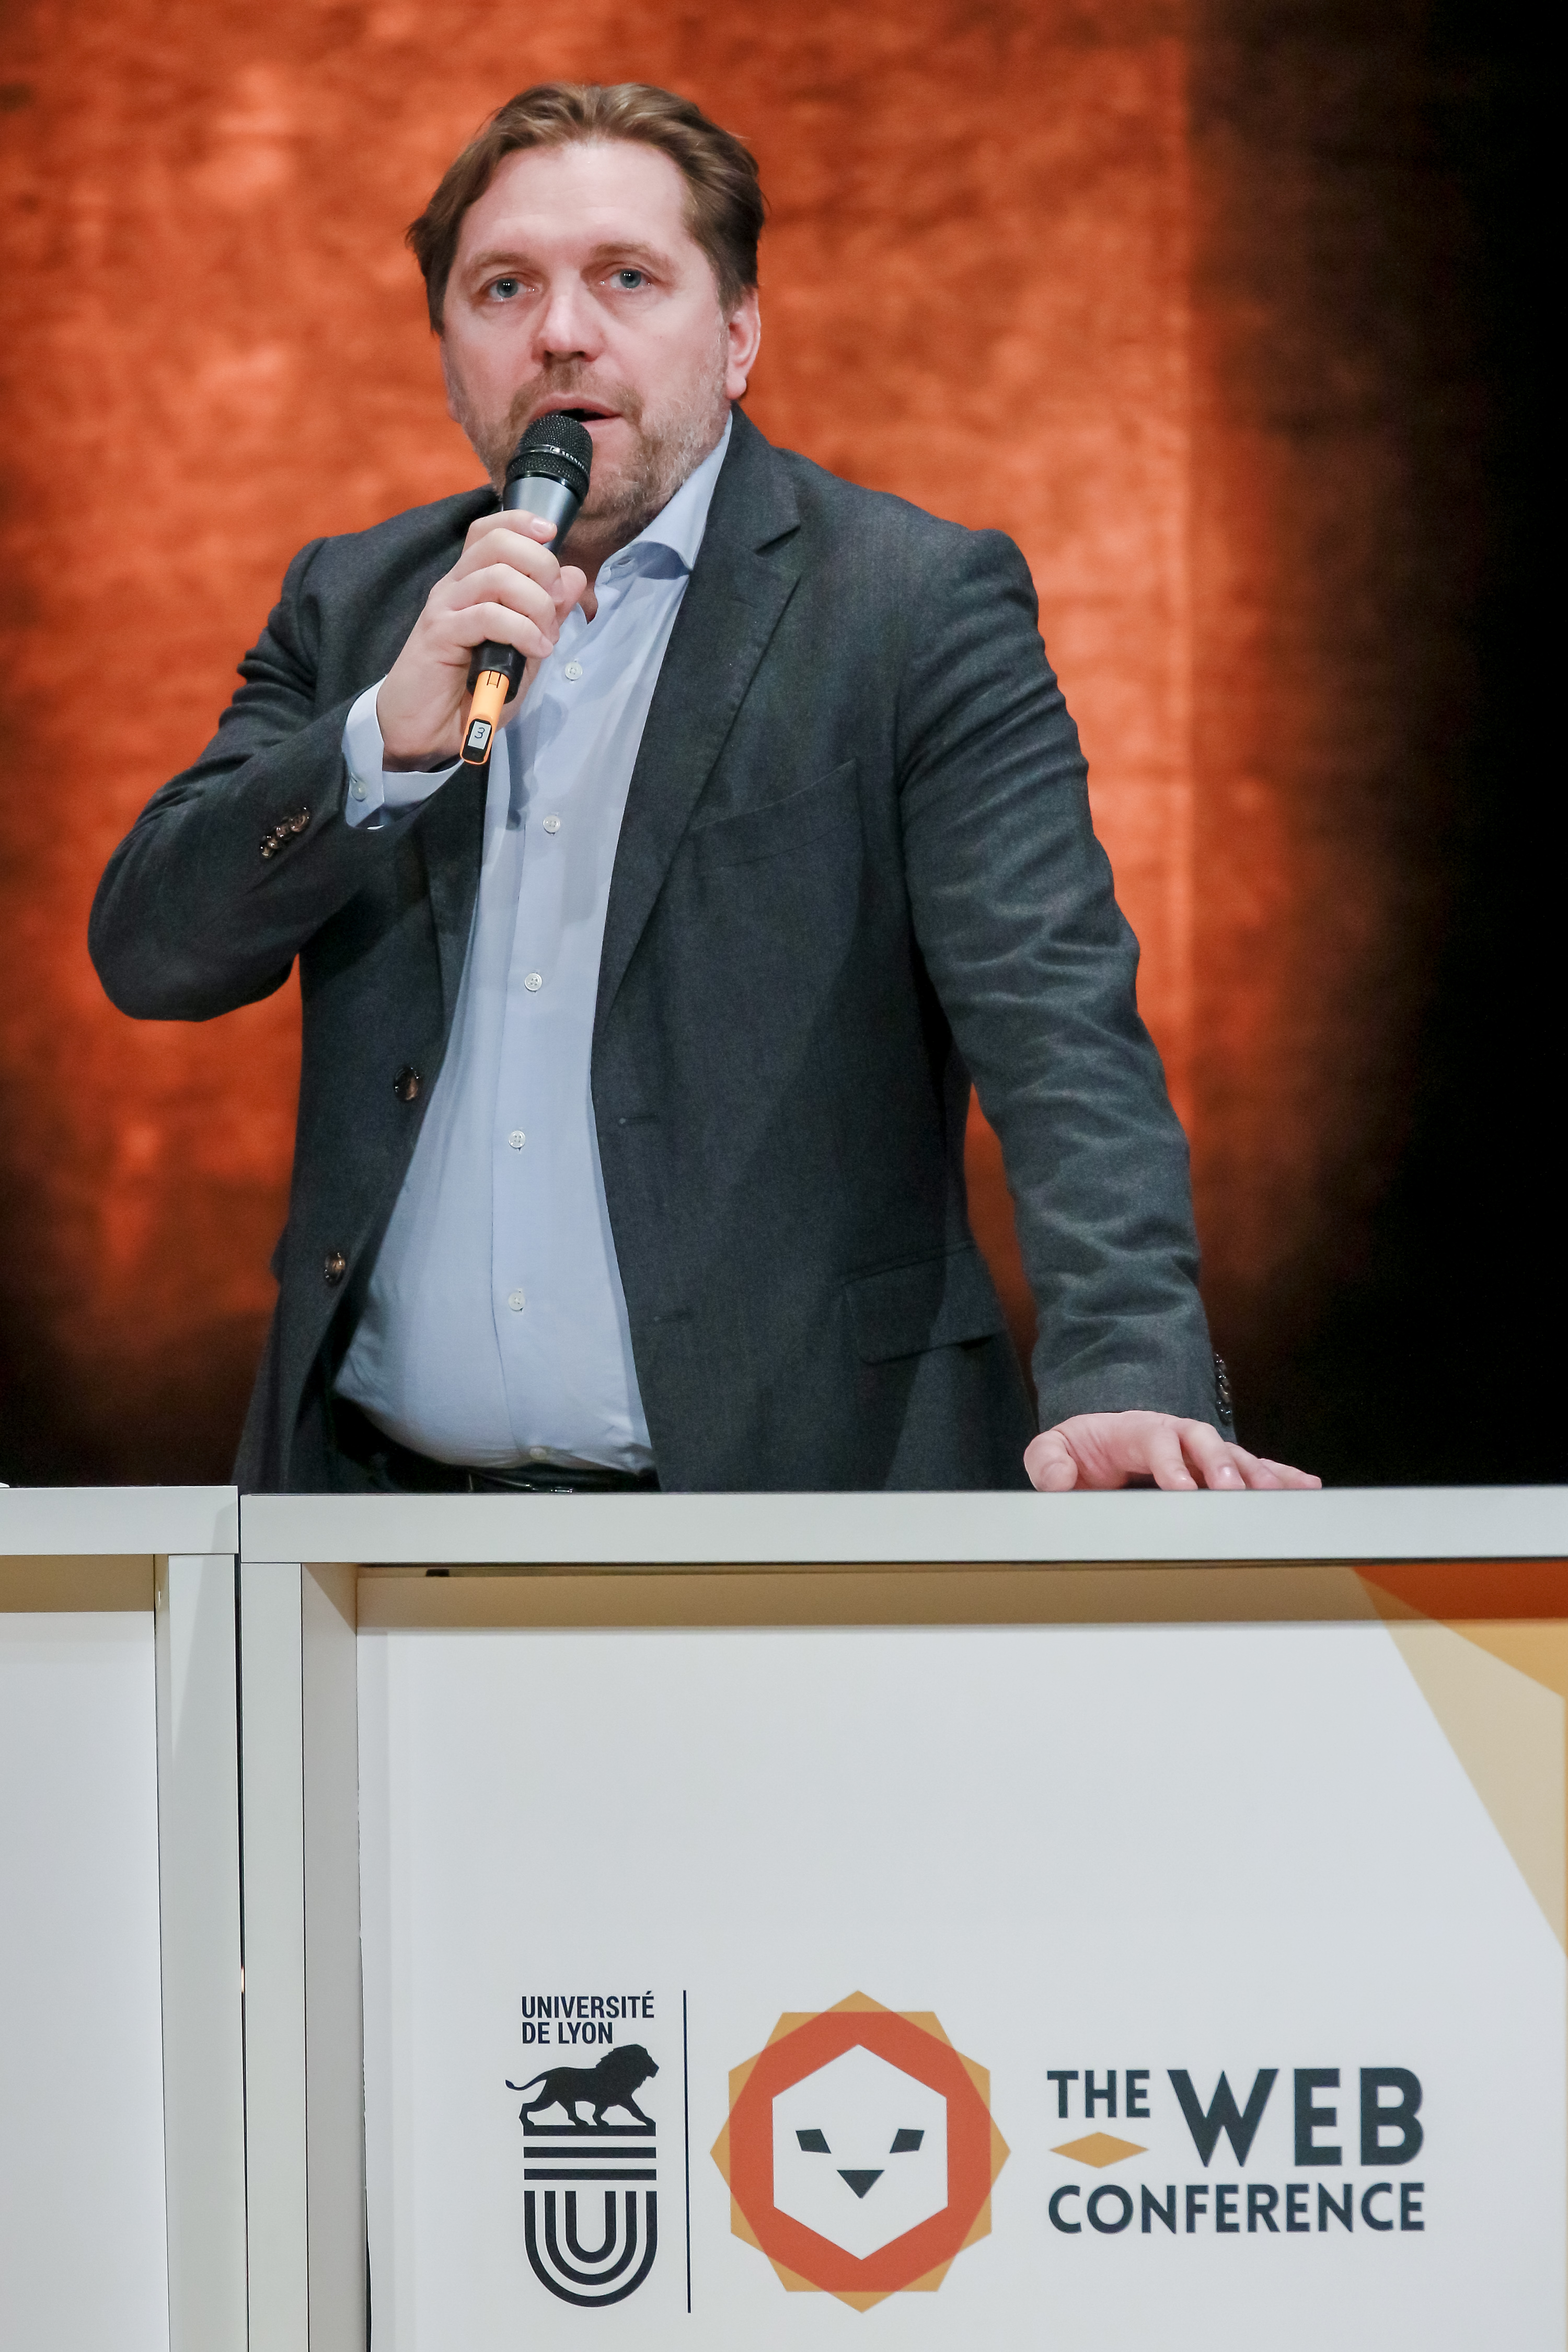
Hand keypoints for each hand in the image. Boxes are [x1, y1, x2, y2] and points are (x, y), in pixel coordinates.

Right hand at [375, 511, 592, 765]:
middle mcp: (455, 586)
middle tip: (554, 603)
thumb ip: (547, 615)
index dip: (521, 523)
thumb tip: (573, 577)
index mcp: (471, 583)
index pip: (490, 531)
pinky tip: (533, 651)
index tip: (552, 534)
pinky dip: (521, 631)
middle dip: (541, 565)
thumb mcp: (523, 651)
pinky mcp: (439, 634)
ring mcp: (445, 608)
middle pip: (499, 543)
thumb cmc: (471, 691)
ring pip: (498, 577)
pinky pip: (488, 616)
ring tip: (544, 639)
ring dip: (535, 606)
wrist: (427, 730)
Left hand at [1024, 1411, 1320, 1491]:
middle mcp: (1174, 1434)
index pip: (1156, 1439)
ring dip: (1258, 1474)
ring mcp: (1198, 1451)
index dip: (1171, 1462)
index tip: (1182, 1488)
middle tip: (1234, 1491)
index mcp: (1134, 1429)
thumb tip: (1059, 1478)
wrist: (1098, 1443)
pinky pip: (1251, 1470)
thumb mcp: (1054, 1450)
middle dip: (1221, 1465)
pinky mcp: (1214, 1469)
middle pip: (1204, 1441)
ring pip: (1234, 1457)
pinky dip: (1279, 1477)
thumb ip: (1048, 1461)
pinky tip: (1305, 1487)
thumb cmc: (1079, 1449)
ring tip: (1281, 1494)